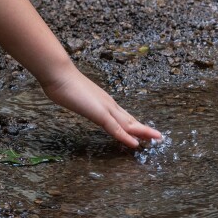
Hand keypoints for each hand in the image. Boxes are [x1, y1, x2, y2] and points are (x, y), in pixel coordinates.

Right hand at [41, 64, 162, 149]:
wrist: (59, 74)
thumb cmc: (64, 84)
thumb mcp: (76, 96)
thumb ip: (82, 100)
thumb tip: (82, 103)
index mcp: (103, 101)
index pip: (122, 115)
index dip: (134, 124)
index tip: (143, 131)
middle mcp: (108, 104)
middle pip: (130, 119)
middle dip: (144, 129)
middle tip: (157, 136)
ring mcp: (105, 108)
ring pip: (128, 123)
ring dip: (143, 132)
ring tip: (155, 139)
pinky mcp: (100, 113)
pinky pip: (115, 128)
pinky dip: (126, 137)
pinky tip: (135, 144)